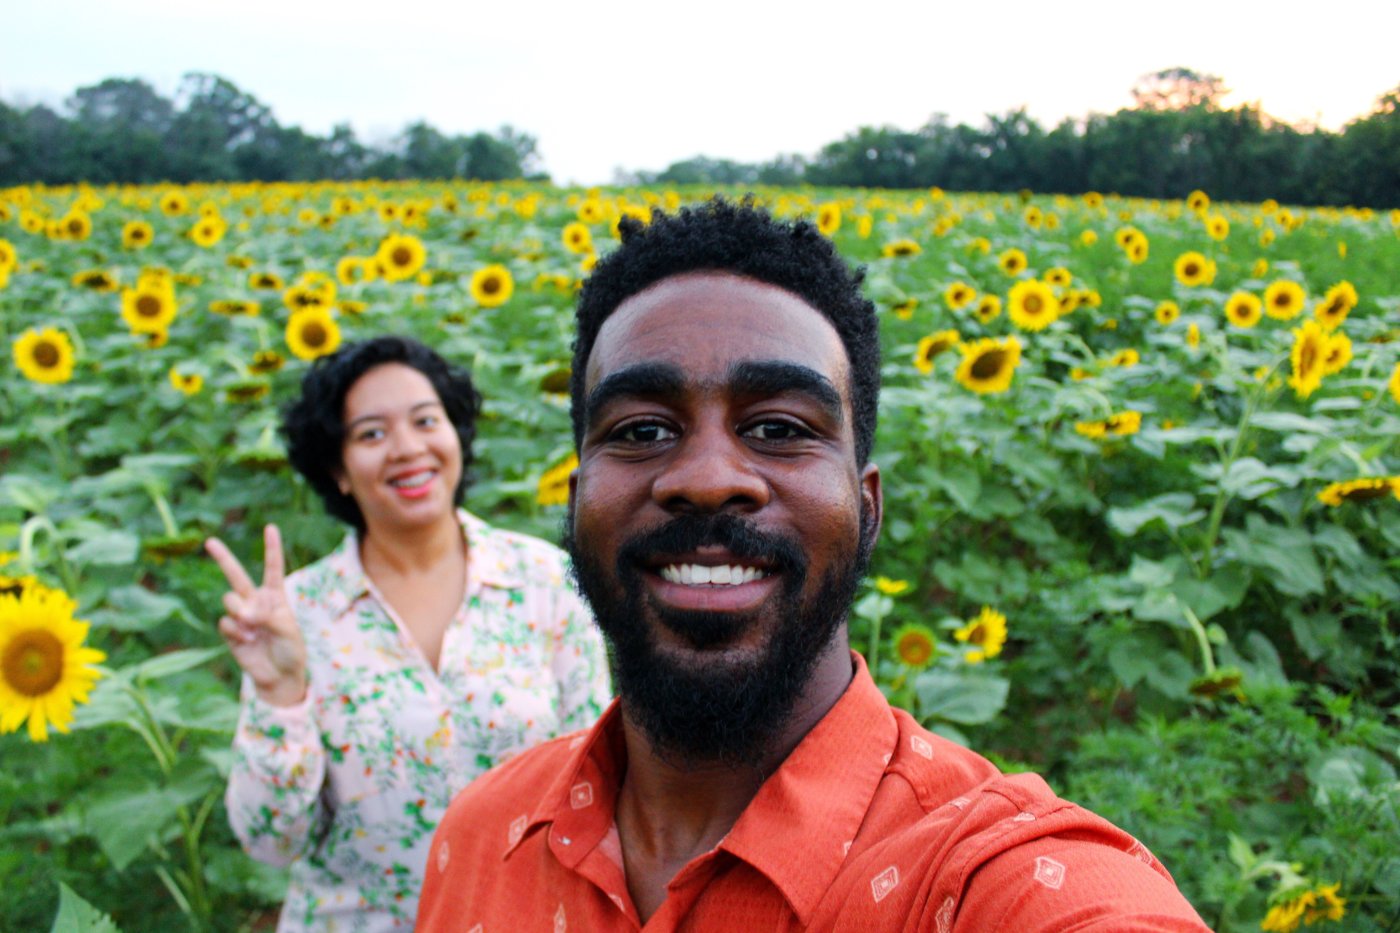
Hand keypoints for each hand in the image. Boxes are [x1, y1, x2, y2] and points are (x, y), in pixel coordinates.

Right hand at [206, 525, 307, 706]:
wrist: (279, 676)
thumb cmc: (291, 650)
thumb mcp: (288, 630)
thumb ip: (268, 616)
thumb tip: (244, 614)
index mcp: (276, 596)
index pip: (273, 568)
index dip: (272, 548)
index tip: (271, 527)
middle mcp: (256, 602)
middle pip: (236, 575)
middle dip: (223, 558)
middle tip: (209, 541)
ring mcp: (241, 616)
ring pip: (230, 600)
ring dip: (241, 612)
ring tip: (253, 627)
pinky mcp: (230, 631)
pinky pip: (226, 622)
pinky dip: (237, 632)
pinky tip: (248, 641)